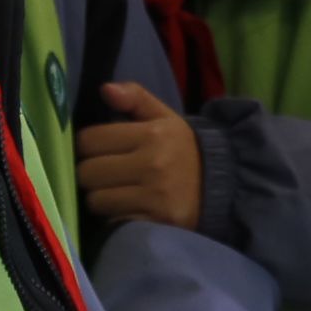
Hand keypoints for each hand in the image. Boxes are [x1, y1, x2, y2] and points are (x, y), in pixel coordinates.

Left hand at [80, 82, 204, 228]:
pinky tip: (128, 209)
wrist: (222, 185)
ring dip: (101, 198)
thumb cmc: (183, 149)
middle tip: (105, 173)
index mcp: (152, 134)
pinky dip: (115, 217)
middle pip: (88, 172)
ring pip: (96, 200)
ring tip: (116, 192)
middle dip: (91, 173)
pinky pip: (113, 221)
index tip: (98, 150)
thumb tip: (105, 89)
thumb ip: (136, 98)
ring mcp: (154, 196)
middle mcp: (152, 164)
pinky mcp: (155, 221)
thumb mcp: (165, 118)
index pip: (90, 140)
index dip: (88, 145)